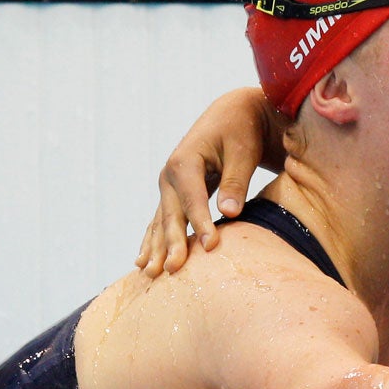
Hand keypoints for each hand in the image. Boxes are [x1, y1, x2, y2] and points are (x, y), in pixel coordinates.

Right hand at [135, 88, 286, 276]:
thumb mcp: (243, 152)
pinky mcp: (173, 193)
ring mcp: (168, 185)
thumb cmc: (241, 130)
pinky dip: (153, 240)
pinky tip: (144, 261)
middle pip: (171, 214)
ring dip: (156, 248)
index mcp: (185, 161)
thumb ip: (236, 182)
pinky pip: (161, 220)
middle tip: (173, 270)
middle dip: (171, 243)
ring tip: (151, 274)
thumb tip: (230, 213)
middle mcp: (170, 175)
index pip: (193, 199)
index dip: (201, 223)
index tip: (210, 247)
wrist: (232, 114)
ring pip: (161, 221)